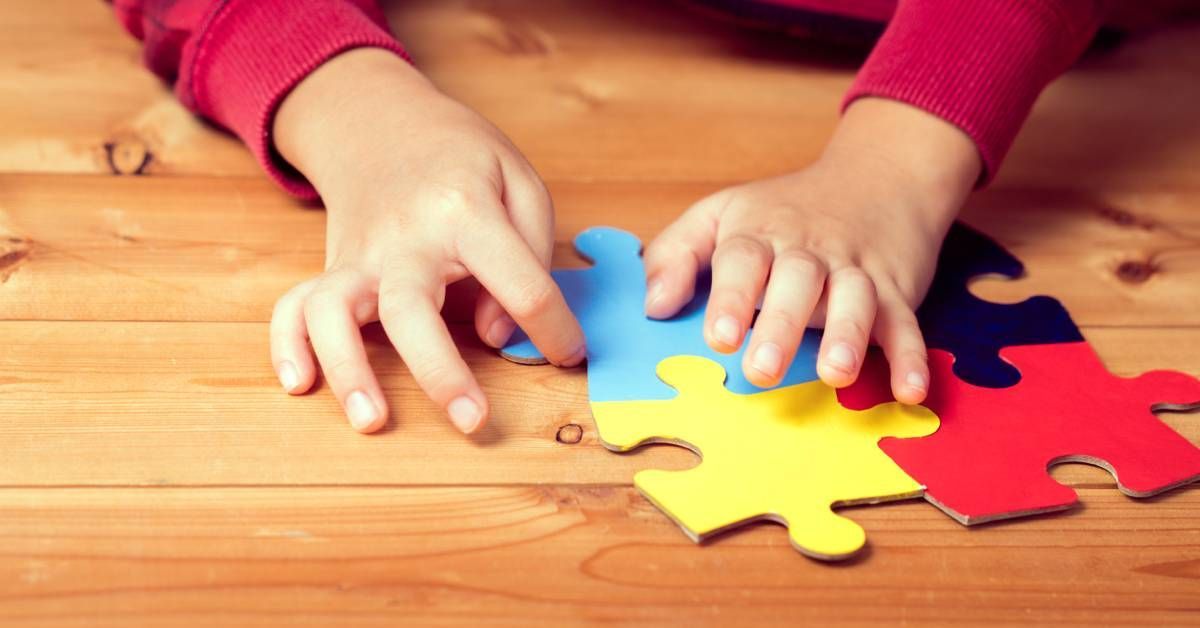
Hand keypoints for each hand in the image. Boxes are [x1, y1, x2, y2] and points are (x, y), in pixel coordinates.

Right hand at [269, 49, 583, 433]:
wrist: (382, 119)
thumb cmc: (460, 157)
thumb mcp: (518, 180)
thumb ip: (529, 255)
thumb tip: (498, 333)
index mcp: (464, 211)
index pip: (518, 283)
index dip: (552, 328)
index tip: (569, 354)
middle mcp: (404, 237)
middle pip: (410, 309)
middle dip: (441, 372)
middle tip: (473, 422)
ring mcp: (360, 255)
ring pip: (336, 313)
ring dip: (348, 369)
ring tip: (371, 420)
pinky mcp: (332, 267)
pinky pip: (294, 306)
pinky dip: (287, 345)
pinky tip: (298, 384)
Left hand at [642, 98, 980, 403]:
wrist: (878, 176)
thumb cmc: (782, 210)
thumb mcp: (721, 215)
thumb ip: (677, 254)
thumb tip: (653, 306)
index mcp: (758, 232)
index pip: (742, 259)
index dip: (730, 297)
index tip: (717, 337)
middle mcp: (808, 250)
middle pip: (796, 280)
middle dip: (780, 325)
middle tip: (762, 369)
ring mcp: (855, 269)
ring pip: (854, 297)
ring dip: (846, 335)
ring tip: (835, 373)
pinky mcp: (897, 289)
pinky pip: (906, 322)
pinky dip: (913, 356)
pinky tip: (911, 391)